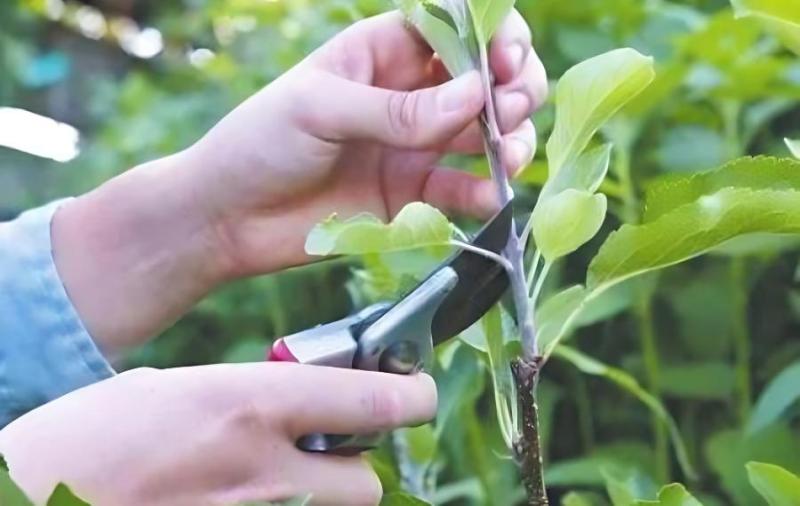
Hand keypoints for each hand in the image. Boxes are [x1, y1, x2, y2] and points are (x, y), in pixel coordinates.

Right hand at [0, 364, 436, 505]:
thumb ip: (247, 395)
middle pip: (368, 482)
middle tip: (322, 453)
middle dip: (354, 467)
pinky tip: (239, 499)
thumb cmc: (90, 438)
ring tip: (270, 483)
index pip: (371, 400)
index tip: (416, 389)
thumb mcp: (173, 389)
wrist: (36, 497)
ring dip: (319, 499)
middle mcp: (263, 473)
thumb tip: (300, 401)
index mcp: (247, 406)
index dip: (410, 394)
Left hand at [194, 9, 546, 275]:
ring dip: (511, 140)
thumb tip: (475, 95)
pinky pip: (461, 190)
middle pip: (485, 80)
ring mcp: (413, 147)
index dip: (495, 37)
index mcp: (382, 53)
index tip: (507, 61)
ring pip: (485, 134)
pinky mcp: (411, 196)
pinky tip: (491, 197)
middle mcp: (408, 95)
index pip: (456, 30)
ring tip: (510, 156)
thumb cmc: (259, 142)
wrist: (228, 219)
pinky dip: (485, 192)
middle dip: (513, 88)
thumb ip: (396, 109)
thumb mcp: (320, 110)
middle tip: (511, 109)